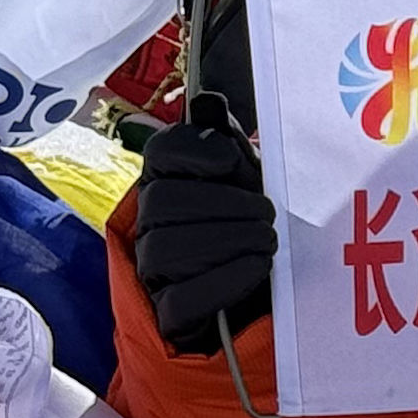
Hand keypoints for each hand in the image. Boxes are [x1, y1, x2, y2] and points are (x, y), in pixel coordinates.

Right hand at [132, 116, 274, 353]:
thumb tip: (207, 101)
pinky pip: (181, 299)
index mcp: (167, 182)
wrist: (267, 295)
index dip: (192, 152)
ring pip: (167, 250)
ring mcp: (152, 272)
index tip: (229, 162)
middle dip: (224, 205)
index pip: (159, 153)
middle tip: (266, 214)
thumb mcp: (249, 180)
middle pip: (164, 203)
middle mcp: (149, 224)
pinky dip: (225, 281)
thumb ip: (227, 140)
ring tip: (268, 240)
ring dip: (229, 241)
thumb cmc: (252, 225)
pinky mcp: (168, 315)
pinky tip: (257, 267)